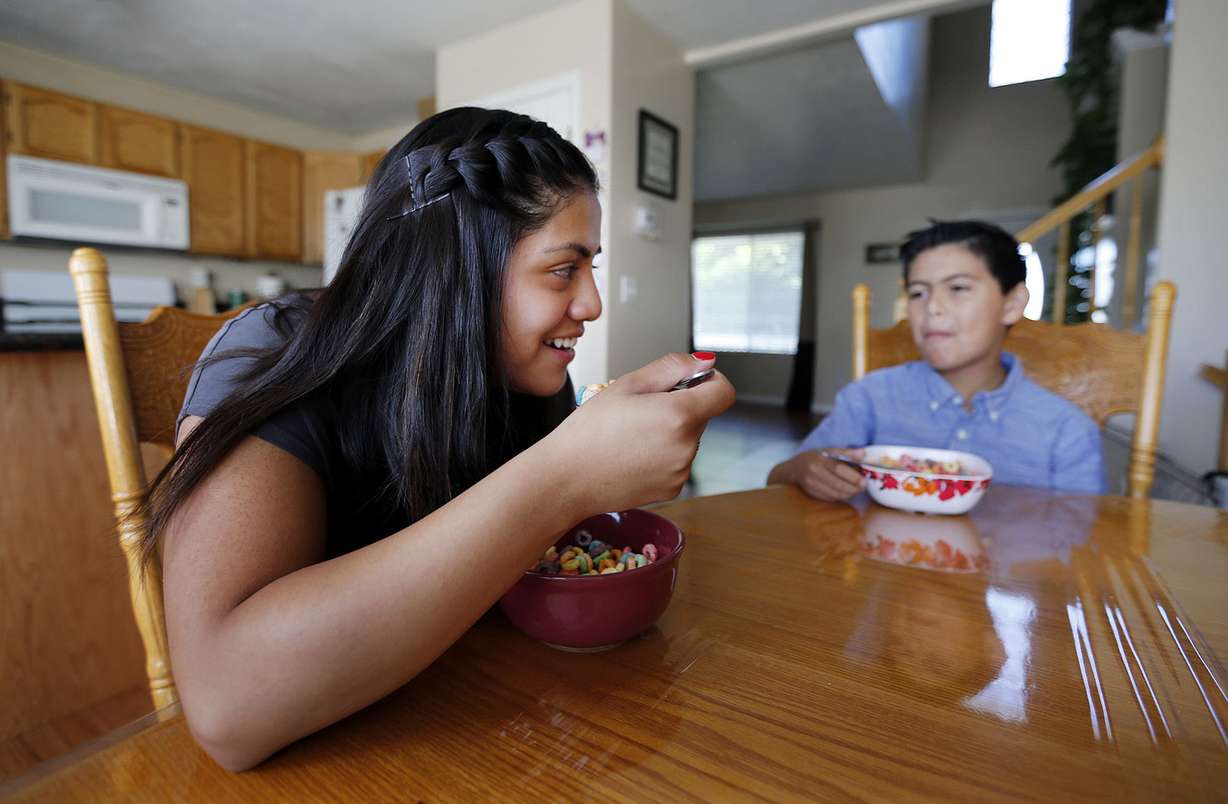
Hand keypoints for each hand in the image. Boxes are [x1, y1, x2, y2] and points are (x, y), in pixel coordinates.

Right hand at [550, 353, 735, 512]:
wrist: (567, 479)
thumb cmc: (589, 431)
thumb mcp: (627, 384)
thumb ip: (671, 368)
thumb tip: (702, 363)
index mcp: (679, 415)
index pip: (724, 392)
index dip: (710, 380)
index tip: (692, 380)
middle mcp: (687, 447)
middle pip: (701, 415)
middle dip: (679, 406)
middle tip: (640, 409)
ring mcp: (681, 471)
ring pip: (688, 439)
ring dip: (670, 431)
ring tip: (631, 434)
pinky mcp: (673, 488)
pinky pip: (678, 462)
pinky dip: (663, 454)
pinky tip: (633, 454)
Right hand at [777, 447, 865, 501]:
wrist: (795, 468)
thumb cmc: (816, 457)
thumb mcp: (829, 450)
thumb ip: (847, 453)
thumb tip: (863, 454)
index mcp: (820, 459)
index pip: (838, 469)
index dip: (853, 477)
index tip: (864, 481)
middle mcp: (814, 472)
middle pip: (837, 484)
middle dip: (853, 488)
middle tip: (863, 487)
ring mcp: (811, 484)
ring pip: (835, 494)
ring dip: (848, 494)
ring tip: (856, 490)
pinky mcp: (811, 493)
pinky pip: (830, 498)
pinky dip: (840, 496)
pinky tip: (845, 492)